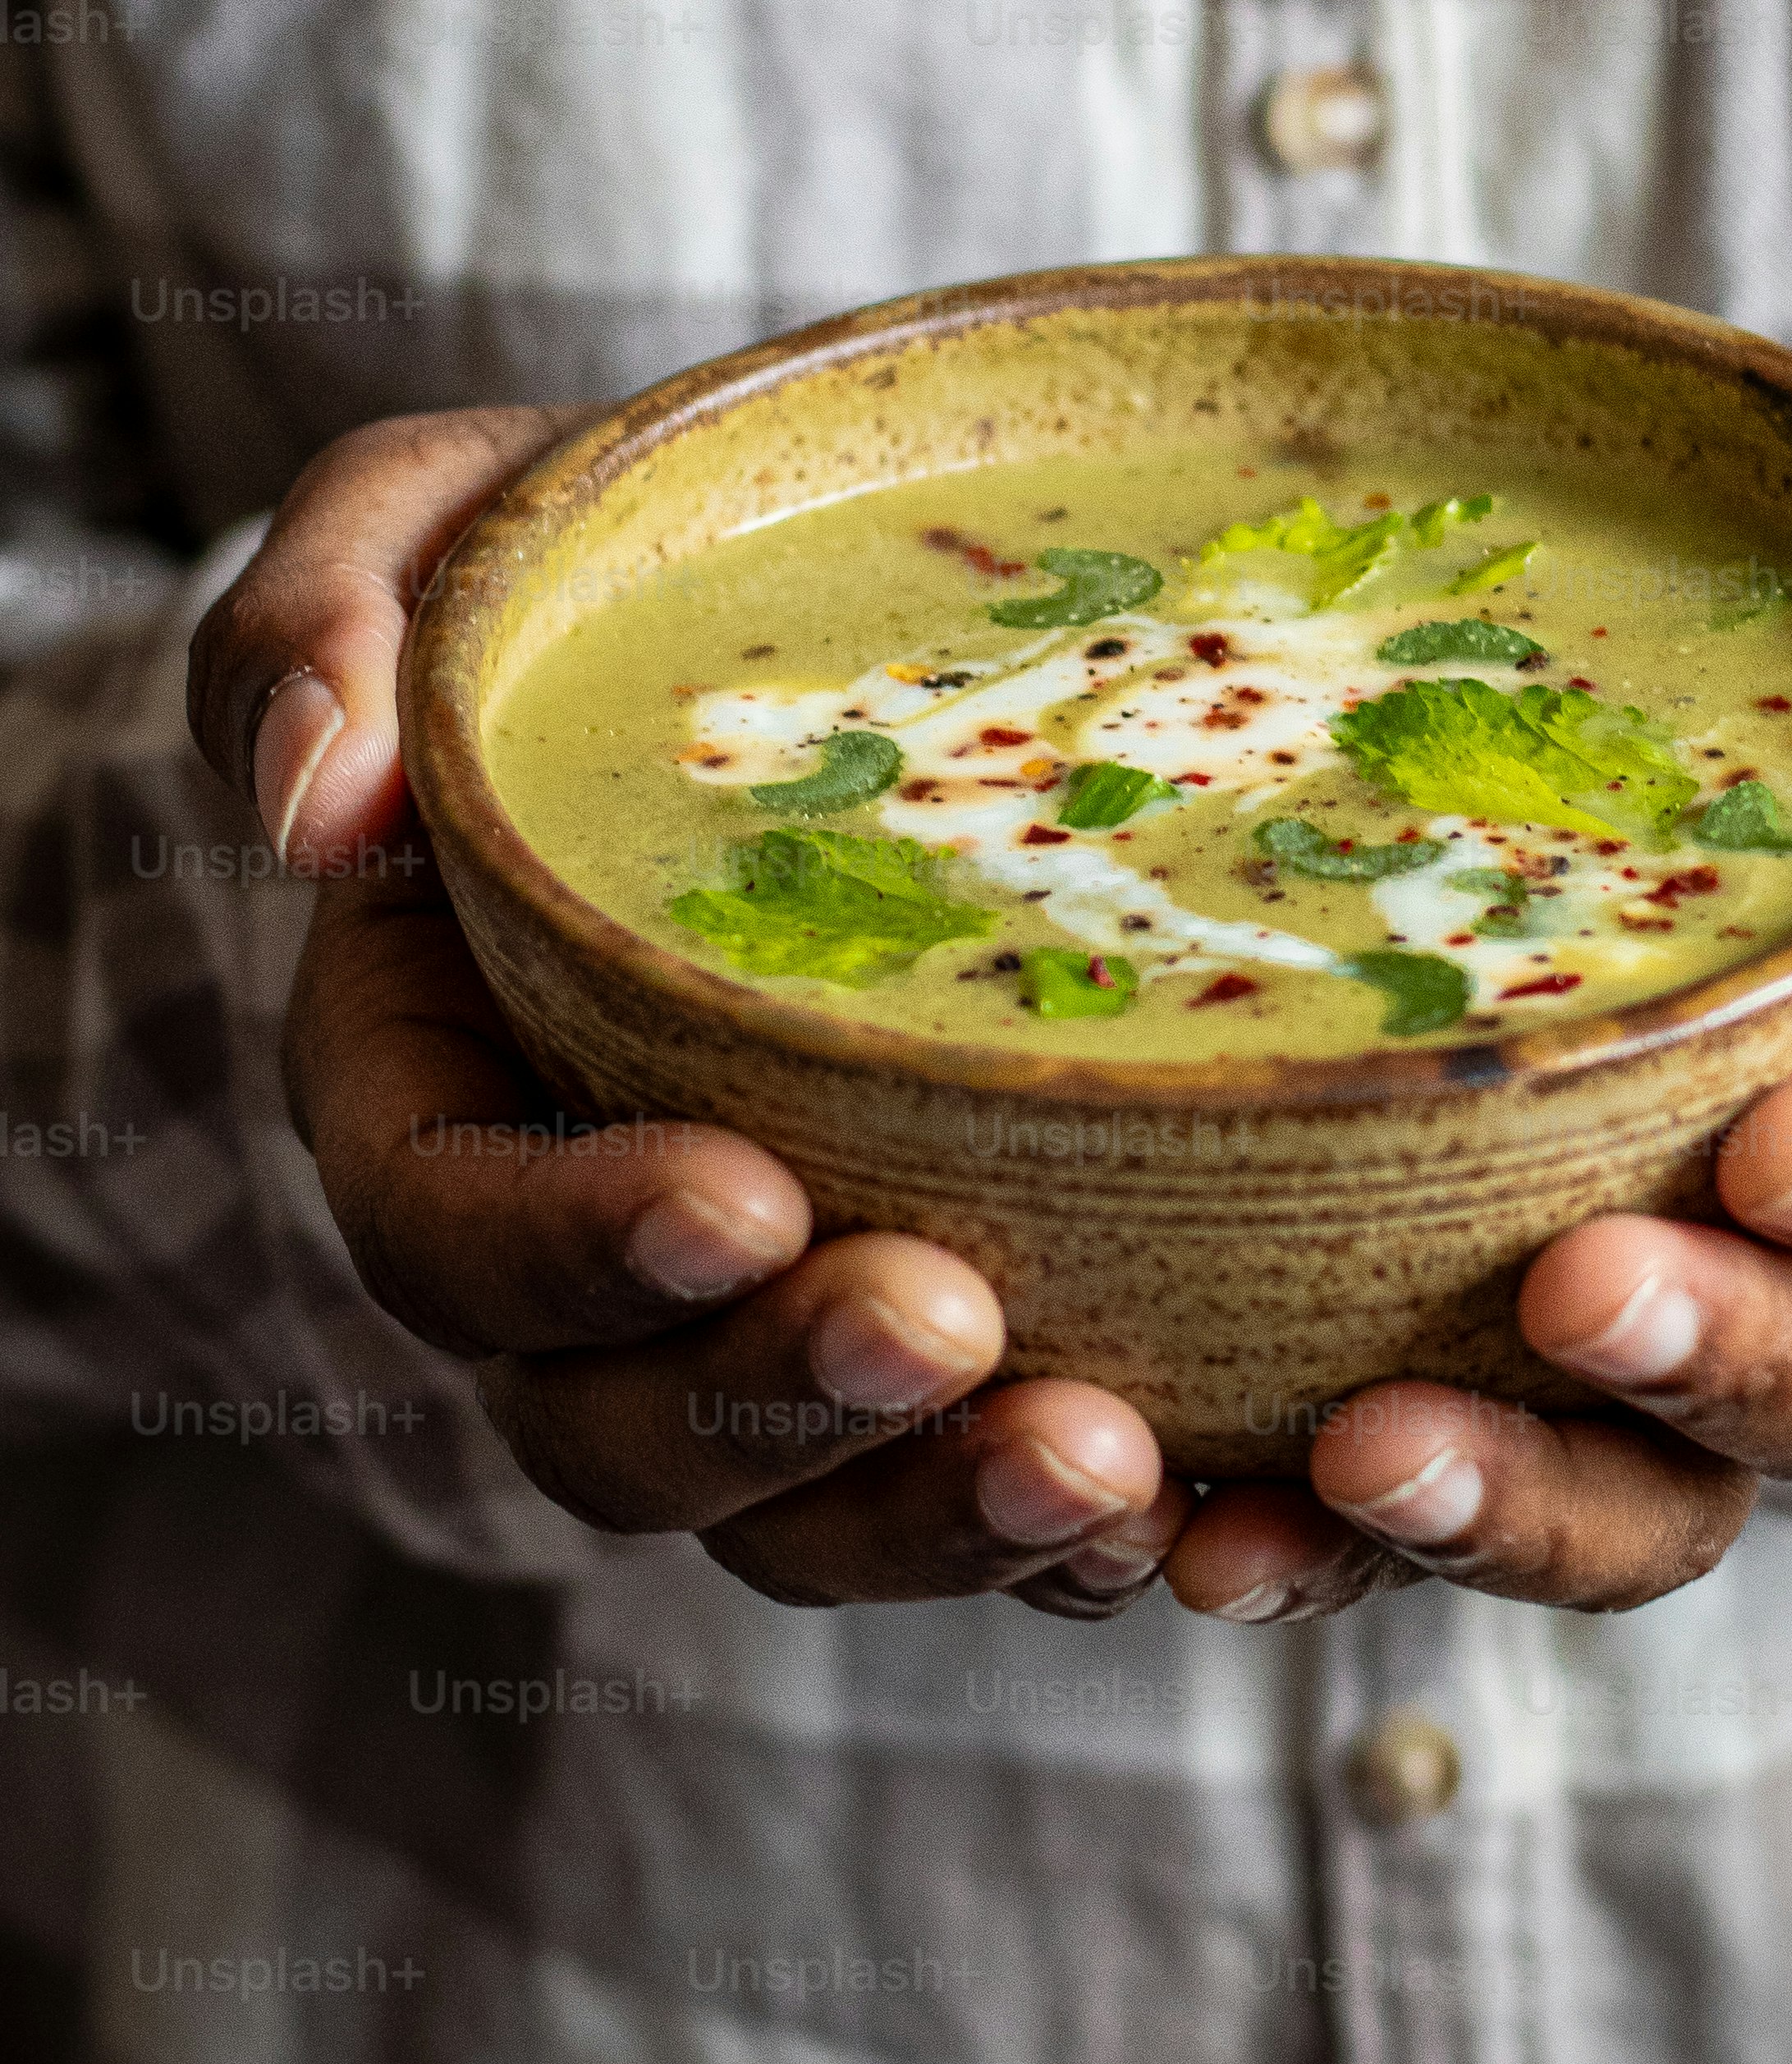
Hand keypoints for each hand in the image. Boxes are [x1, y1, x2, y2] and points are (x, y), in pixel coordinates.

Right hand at [188, 412, 1192, 1615]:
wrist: (810, 607)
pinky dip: (1078, 1541)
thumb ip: (324, 620)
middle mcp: (578, 1248)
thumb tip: (312, 805)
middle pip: (618, 1426)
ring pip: (802, 1518)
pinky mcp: (939, 1345)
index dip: (573, 1243)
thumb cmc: (609, 562)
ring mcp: (755, 1320)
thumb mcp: (449, 522)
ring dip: (935, 1518)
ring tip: (1104, 1462)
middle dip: (777, 1408)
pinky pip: (975, 1500)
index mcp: (430, 1078)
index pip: (447, 1227)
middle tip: (951, 1321)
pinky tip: (1206, 1503)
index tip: (741, 1191)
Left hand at [1162, 441, 1791, 1623]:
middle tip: (1572, 1293)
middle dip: (1723, 1359)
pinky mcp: (1512, 1382)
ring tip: (1363, 1455)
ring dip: (1521, 1503)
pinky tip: (1210, 1536)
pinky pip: (1448, 1497)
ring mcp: (1693, 1344)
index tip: (1782, 1149)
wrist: (1696, 730)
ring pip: (1653, 1499)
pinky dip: (1334, 1548)